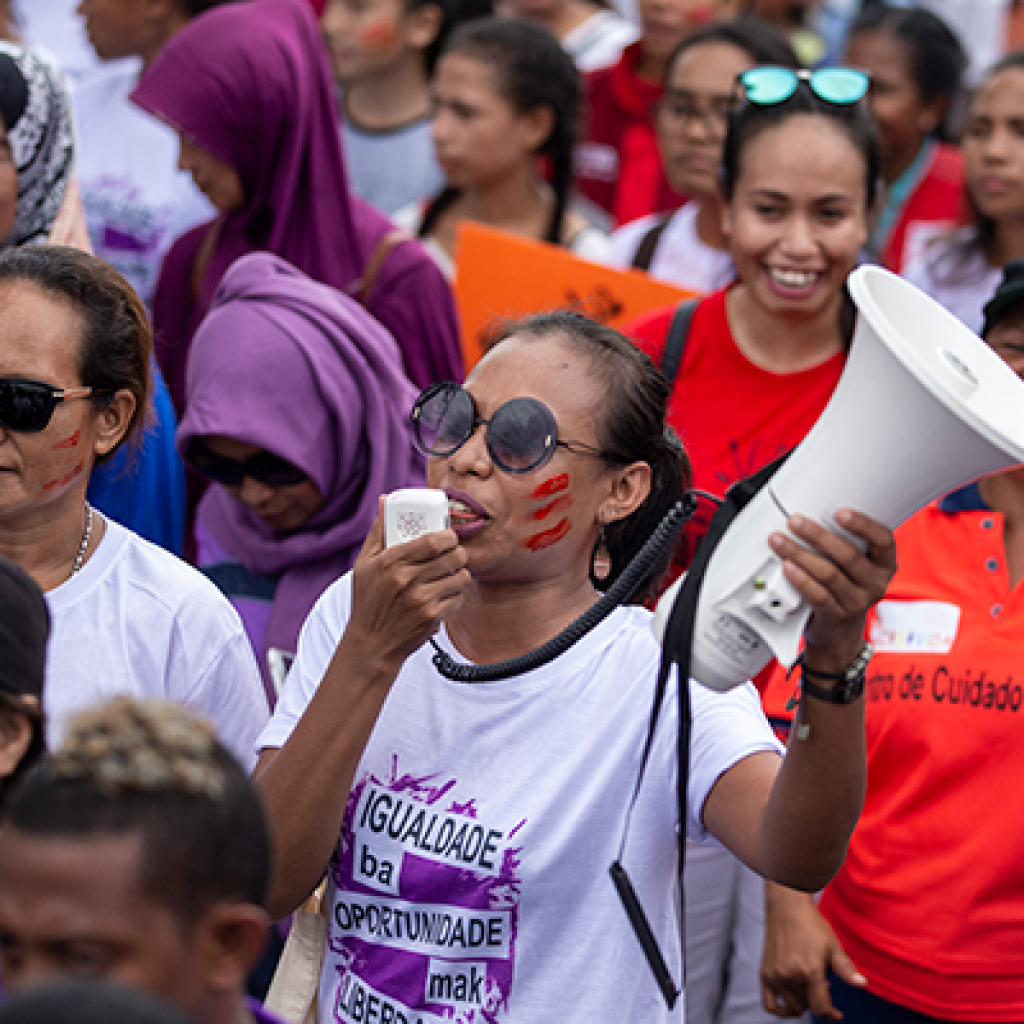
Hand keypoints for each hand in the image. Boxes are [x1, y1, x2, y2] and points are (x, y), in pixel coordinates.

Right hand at [344, 498, 470, 673]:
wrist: (371, 645)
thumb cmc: (367, 601)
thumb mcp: (364, 565)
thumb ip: (378, 531)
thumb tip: (386, 500)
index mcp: (389, 562)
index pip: (433, 541)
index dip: (448, 536)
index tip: (448, 537)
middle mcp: (406, 580)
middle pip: (452, 556)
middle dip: (458, 552)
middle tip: (454, 554)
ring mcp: (420, 600)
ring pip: (460, 576)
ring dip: (459, 574)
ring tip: (450, 574)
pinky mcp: (432, 618)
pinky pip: (458, 598)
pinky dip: (455, 595)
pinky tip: (444, 595)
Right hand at [761, 884, 865, 1019]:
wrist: (786, 907)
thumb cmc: (811, 925)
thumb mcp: (833, 946)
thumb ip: (846, 970)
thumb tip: (862, 984)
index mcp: (810, 970)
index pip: (821, 1009)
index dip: (831, 1015)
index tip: (837, 1014)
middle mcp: (790, 975)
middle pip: (807, 1007)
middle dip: (818, 1001)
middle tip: (822, 986)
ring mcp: (775, 975)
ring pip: (792, 1006)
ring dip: (803, 1002)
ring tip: (808, 986)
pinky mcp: (764, 973)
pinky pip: (769, 1004)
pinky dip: (780, 1010)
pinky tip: (788, 1008)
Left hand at [769, 510, 895, 670]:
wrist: (838, 634)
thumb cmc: (842, 589)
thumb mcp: (851, 566)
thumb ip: (840, 544)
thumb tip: (809, 516)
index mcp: (884, 564)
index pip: (882, 539)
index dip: (862, 524)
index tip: (839, 512)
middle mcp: (876, 582)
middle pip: (848, 555)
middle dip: (817, 535)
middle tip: (795, 521)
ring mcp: (858, 601)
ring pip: (828, 573)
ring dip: (800, 554)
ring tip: (780, 542)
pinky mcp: (838, 616)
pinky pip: (818, 595)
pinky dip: (800, 579)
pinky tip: (787, 567)